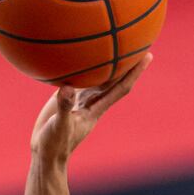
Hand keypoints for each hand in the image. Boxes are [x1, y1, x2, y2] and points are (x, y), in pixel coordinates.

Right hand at [30, 54, 152, 164]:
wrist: (45, 154)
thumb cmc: (54, 144)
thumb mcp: (59, 127)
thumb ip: (64, 108)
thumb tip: (67, 88)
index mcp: (95, 109)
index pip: (120, 87)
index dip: (134, 72)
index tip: (148, 55)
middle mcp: (92, 102)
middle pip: (114, 79)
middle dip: (128, 62)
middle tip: (140, 41)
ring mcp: (80, 100)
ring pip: (98, 78)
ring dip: (109, 64)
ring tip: (117, 43)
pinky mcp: (67, 99)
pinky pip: (79, 80)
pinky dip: (83, 68)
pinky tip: (83, 54)